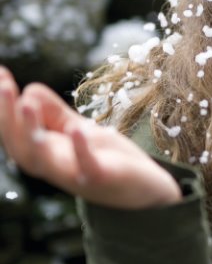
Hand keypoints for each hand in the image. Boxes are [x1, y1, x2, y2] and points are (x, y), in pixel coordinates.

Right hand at [0, 66, 181, 208]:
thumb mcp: (80, 130)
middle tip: (4, 86)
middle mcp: (53, 166)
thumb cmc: (108, 158)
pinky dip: (80, 149)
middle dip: (8, 117)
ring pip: (44, 160)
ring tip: (26, 104)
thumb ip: (56, 115)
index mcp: (45, 153)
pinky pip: (86, 167)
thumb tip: (30, 90)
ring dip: (32, 132)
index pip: (15, 131)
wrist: (145, 190)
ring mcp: (75, 175)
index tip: (1, 73)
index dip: (4, 107)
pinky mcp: (101, 179)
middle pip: (20, 145)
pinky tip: (75, 129)